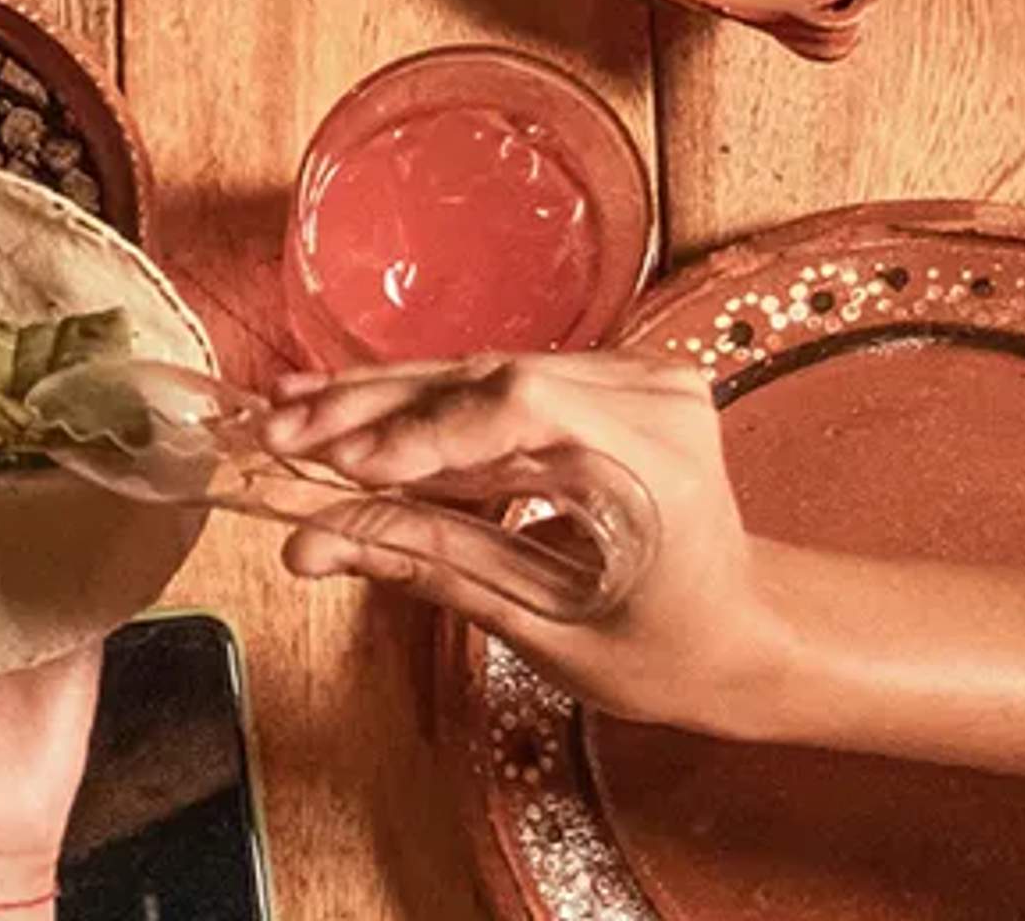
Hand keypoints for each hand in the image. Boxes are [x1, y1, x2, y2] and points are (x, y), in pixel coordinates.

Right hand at [258, 351, 797, 734]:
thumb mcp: (544, 623)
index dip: (420, 431)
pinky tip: (349, 404)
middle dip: (373, 411)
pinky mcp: (609, 377)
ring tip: (290, 411)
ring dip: (382, 399)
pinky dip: (424, 403)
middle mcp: (656, 398)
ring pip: (480, 373)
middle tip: (277, 433)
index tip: (337, 464)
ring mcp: (638, 376)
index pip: (521, 410)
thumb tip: (309, 543)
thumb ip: (427, 563)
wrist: (747, 630)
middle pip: (488, 379)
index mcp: (658, 465)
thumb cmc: (664, 651)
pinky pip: (499, 382)